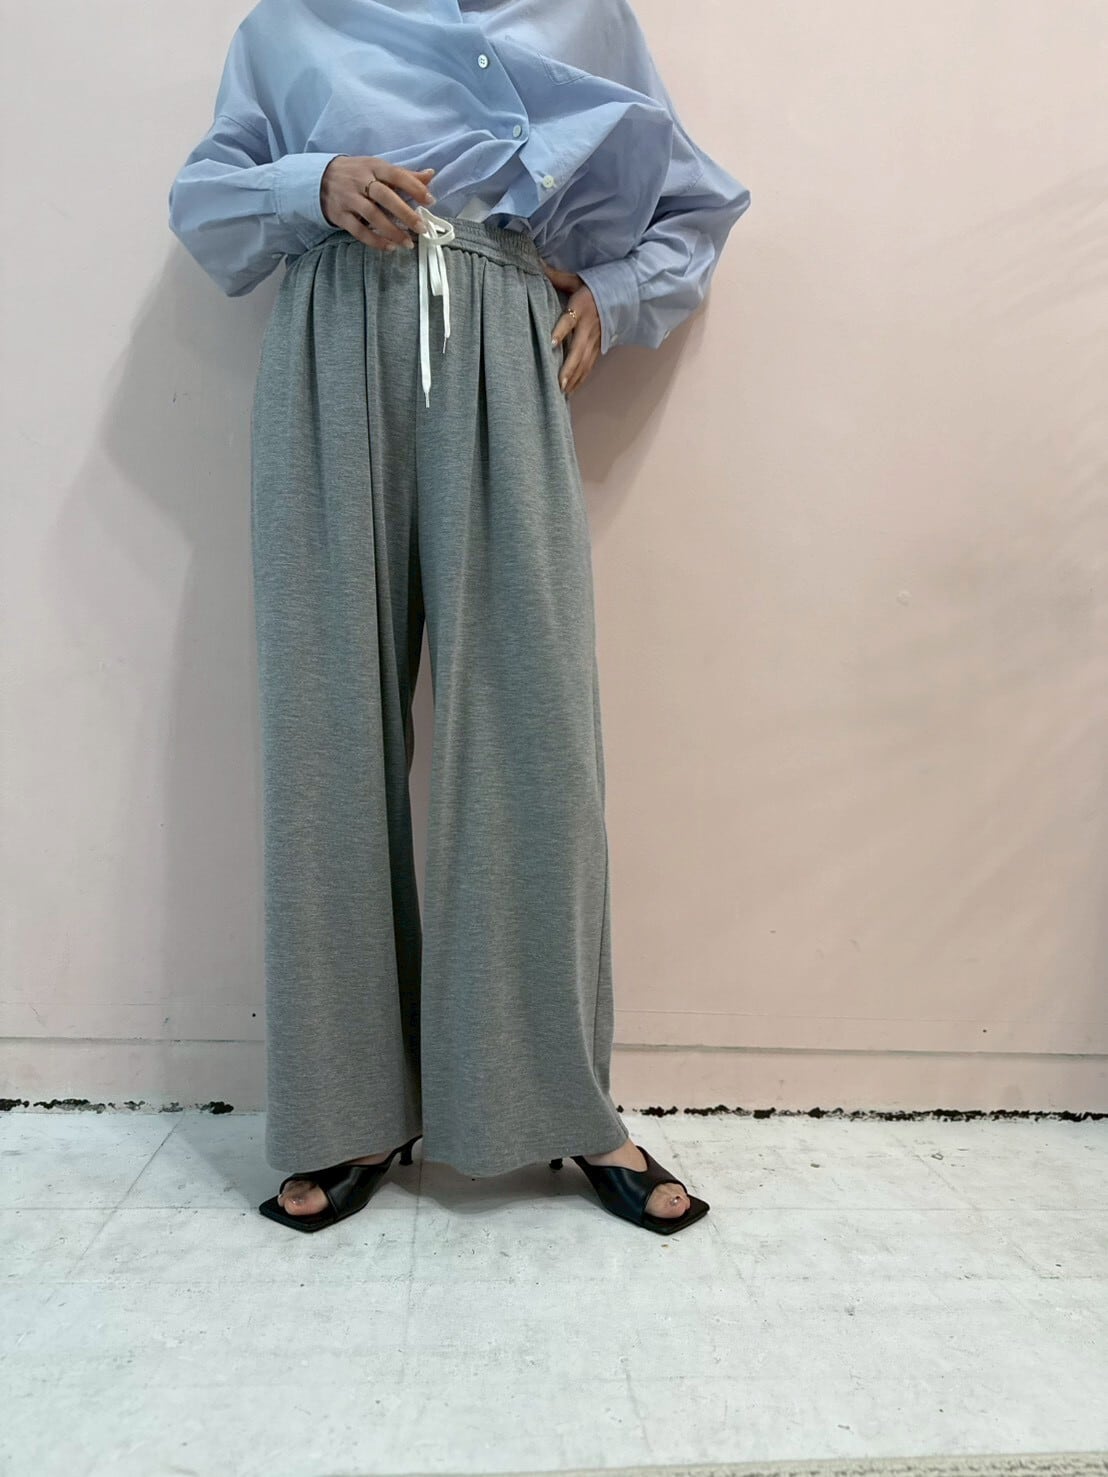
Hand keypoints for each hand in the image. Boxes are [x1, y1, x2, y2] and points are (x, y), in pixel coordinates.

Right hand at [321, 157, 436, 250]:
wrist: (319, 177)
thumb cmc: (357, 173)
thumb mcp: (378, 168)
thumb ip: (404, 175)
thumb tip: (431, 175)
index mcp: (373, 166)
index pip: (396, 175)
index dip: (414, 187)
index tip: (430, 201)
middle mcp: (360, 181)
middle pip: (385, 197)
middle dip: (405, 213)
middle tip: (422, 228)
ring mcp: (349, 198)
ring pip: (372, 216)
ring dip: (392, 231)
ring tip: (408, 243)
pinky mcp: (340, 215)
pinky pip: (358, 230)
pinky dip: (375, 240)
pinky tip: (390, 247)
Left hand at [542, 261, 601, 395]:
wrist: (622, 296)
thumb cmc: (594, 287)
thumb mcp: (576, 279)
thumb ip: (556, 275)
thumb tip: (535, 262)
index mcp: (581, 309)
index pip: (569, 321)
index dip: (561, 332)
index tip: (551, 343)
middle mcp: (588, 328)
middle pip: (578, 350)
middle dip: (569, 367)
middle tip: (559, 382)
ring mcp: (594, 341)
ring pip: (584, 363)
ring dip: (574, 377)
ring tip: (563, 391)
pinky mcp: (598, 349)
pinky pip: (588, 367)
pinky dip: (580, 379)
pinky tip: (571, 391)